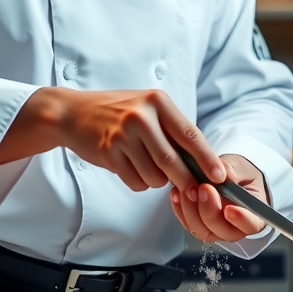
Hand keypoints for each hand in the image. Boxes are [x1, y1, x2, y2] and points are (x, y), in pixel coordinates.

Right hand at [0, 87, 225, 195]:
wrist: (73, 113)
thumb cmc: (116, 112)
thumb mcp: (147, 108)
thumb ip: (171, 130)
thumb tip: (201, 162)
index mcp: (158, 102)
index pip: (190, 135)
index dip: (207, 159)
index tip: (220, 176)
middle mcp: (141, 116)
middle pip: (173, 161)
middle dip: (186, 180)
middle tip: (193, 190)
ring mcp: (123, 134)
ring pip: (155, 176)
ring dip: (155, 180)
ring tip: (144, 164)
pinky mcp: (108, 152)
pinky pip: (135, 181)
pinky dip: (138, 182)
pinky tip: (129, 167)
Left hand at [169, 153, 269, 244]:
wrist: (226, 175)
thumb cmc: (239, 173)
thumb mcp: (241, 166)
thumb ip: (233, 172)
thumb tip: (222, 175)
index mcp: (254, 214)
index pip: (250, 224)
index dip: (241, 219)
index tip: (229, 208)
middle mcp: (235, 228)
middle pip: (222, 230)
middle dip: (210, 210)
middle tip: (204, 188)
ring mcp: (215, 229)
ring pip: (201, 229)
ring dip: (192, 210)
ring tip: (188, 188)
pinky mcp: (198, 226)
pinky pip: (187, 223)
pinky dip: (180, 209)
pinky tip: (177, 192)